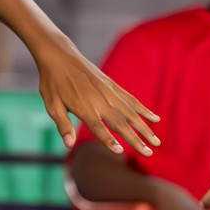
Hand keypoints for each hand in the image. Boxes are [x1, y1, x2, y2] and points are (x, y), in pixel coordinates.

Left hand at [33, 35, 160, 155]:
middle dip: (136, 140)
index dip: (110, 141)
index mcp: (84, 108)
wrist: (59, 55)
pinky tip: (155, 118)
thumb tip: (69, 144)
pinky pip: (131, 99)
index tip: (122, 152)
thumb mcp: (52, 105)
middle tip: (150, 153)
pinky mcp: (112, 85)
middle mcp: (100, 101)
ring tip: (156, 141)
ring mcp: (109, 92)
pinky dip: (144, 110)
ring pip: (131, 113)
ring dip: (145, 128)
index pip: (99, 129)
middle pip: (121, 124)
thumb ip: (63, 125)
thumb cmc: (52, 83)